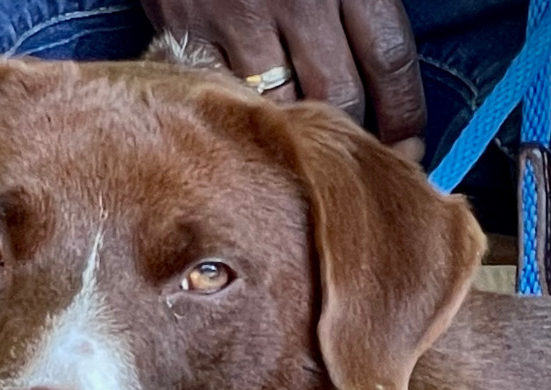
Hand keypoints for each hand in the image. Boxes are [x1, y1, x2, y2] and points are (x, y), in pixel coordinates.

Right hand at [141, 0, 425, 146]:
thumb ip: (364, 6)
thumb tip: (389, 85)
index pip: (390, 59)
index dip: (405, 116)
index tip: (410, 147)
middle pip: (339, 97)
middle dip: (353, 138)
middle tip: (354, 162)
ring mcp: (240, 21)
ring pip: (283, 110)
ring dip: (296, 138)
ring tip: (302, 150)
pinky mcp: (190, 36)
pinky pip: (226, 101)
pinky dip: (240, 120)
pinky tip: (249, 125)